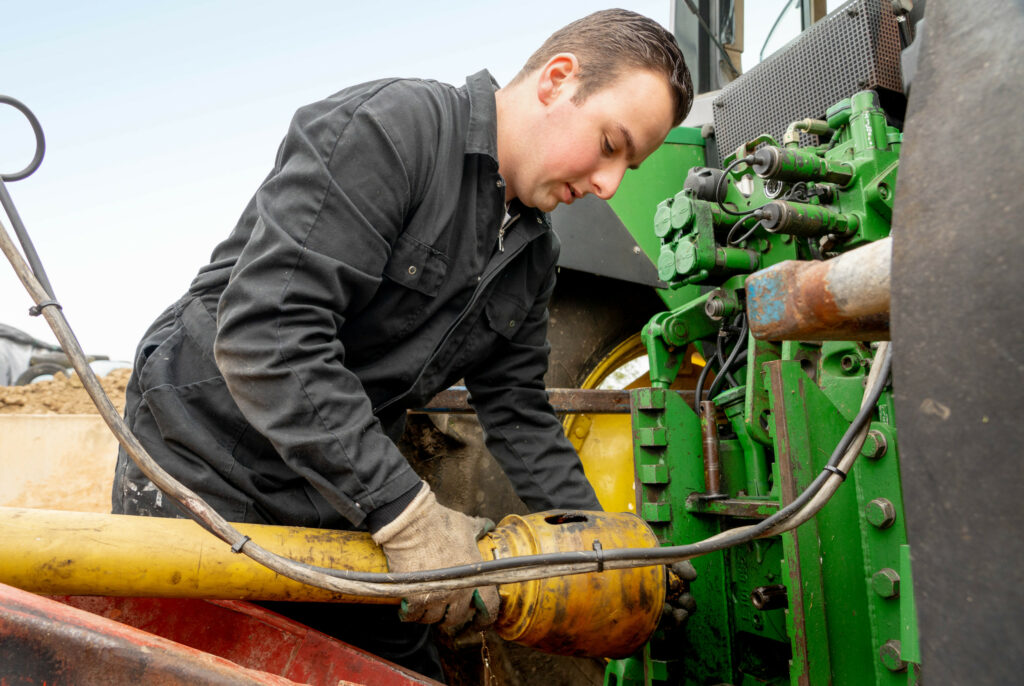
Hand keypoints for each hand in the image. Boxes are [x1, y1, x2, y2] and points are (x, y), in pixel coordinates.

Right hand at [372, 482, 499, 631]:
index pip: (489, 605)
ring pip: (434, 619)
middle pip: (457, 616)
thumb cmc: (439, 521)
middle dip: (451, 615)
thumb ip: (479, 528)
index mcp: (474, 573)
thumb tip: (488, 525)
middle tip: (444, 608)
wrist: (410, 522)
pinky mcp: (414, 596)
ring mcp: (436, 594)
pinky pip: (414, 616)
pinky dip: (411, 614)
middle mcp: (458, 588)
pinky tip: (409, 608)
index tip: (479, 620)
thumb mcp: (466, 524)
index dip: (485, 617)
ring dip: (430, 615)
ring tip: (426, 606)